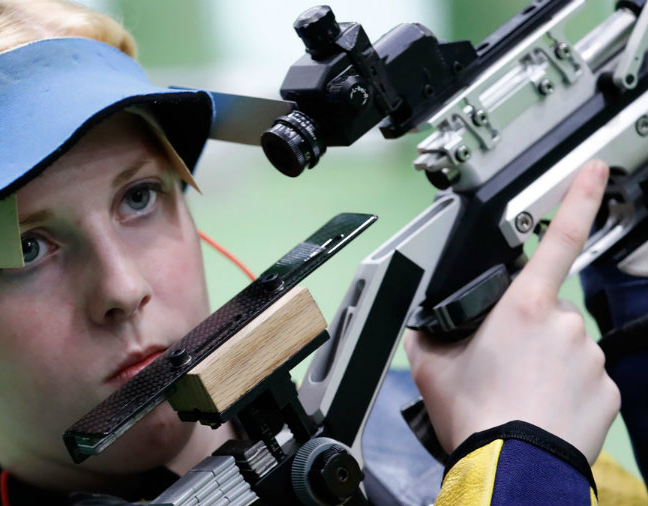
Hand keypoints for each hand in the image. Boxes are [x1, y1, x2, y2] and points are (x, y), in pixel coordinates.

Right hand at [404, 159, 619, 463]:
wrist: (512, 467)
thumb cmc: (476, 415)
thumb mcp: (431, 366)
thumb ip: (429, 332)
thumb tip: (423, 323)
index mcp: (520, 308)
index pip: (556, 240)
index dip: (577, 200)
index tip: (592, 172)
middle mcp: (563, 325)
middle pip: (545, 312)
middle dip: (526, 331)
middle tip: (501, 367)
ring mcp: (590, 358)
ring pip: (566, 347)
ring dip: (546, 363)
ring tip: (518, 394)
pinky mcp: (607, 391)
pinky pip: (585, 379)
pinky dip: (566, 390)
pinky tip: (541, 408)